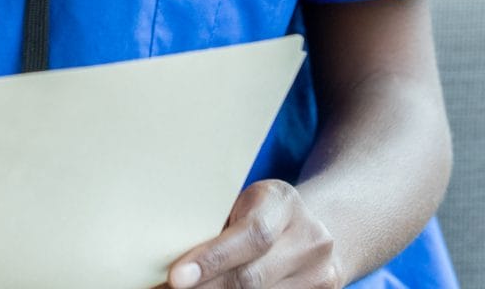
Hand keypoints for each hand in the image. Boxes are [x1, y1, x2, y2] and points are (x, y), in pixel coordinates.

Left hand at [165, 180, 339, 288]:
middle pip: (253, 278)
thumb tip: (164, 251)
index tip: (176, 276)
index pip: (251, 234)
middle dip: (207, 288)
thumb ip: (217, 224)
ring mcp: (320, 274)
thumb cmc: (262, 212)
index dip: (212, 258)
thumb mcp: (244, 203)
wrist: (316, 228)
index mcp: (284, 203)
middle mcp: (310, 239)